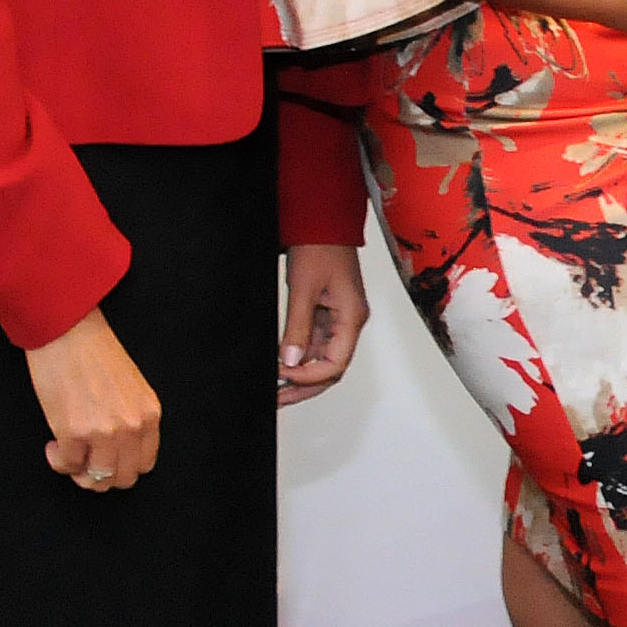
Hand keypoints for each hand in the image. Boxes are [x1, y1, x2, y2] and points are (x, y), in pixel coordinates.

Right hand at [27, 310, 160, 487]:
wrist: (70, 335)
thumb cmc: (96, 356)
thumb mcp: (131, 390)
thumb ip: (132, 420)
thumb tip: (119, 451)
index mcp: (150, 415)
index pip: (144, 464)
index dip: (121, 467)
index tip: (104, 457)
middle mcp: (132, 427)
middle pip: (122, 479)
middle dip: (100, 476)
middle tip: (83, 460)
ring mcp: (105, 432)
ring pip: (97, 480)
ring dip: (78, 473)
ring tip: (68, 452)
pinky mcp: (74, 432)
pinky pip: (68, 466)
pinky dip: (59, 461)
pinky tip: (54, 444)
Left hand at [277, 242, 367, 404]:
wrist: (324, 225)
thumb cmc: (320, 249)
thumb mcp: (303, 290)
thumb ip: (297, 328)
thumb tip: (289, 361)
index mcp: (352, 318)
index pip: (336, 364)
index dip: (308, 377)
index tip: (282, 378)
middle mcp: (349, 323)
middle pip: (332, 369)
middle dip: (305, 387)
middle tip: (277, 400)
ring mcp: (338, 320)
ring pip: (323, 360)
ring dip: (300, 376)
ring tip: (274, 389)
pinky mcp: (327, 315)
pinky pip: (315, 345)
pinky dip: (298, 358)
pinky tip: (280, 366)